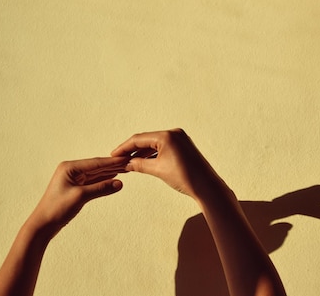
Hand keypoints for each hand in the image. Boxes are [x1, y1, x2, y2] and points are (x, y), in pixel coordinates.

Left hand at [28, 157, 126, 234]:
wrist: (43, 225)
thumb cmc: (56, 209)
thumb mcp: (81, 197)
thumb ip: (101, 188)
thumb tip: (119, 184)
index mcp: (69, 168)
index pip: (95, 163)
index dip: (112, 162)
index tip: (126, 159)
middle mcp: (71, 171)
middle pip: (97, 167)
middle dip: (112, 166)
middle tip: (129, 163)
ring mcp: (73, 179)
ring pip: (96, 174)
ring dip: (110, 173)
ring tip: (125, 170)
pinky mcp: (76, 188)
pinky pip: (93, 182)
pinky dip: (103, 181)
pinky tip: (113, 179)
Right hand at [111, 129, 225, 199]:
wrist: (206, 186)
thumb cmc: (184, 177)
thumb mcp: (157, 170)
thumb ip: (139, 164)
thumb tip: (126, 164)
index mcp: (167, 136)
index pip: (139, 139)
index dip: (124, 147)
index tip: (113, 155)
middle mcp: (174, 133)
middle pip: (146, 139)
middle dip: (132, 149)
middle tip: (118, 159)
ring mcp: (180, 138)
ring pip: (154, 143)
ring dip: (141, 152)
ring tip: (128, 162)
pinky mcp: (183, 146)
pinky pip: (163, 147)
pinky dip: (152, 154)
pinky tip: (142, 161)